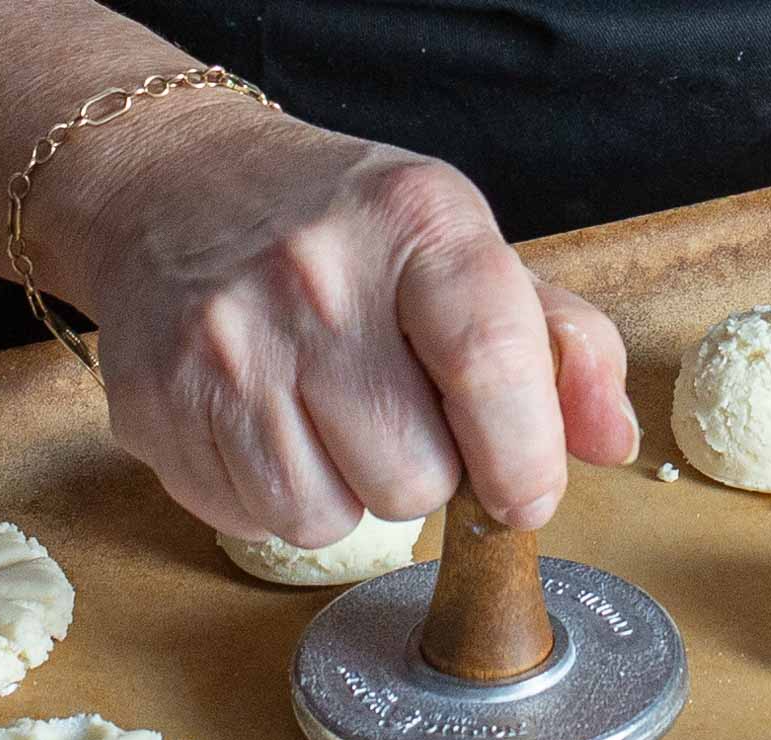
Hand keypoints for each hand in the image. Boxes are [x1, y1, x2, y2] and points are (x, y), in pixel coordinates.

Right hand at [81, 110, 637, 545]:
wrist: (169, 187)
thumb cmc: (342, 233)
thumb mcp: (464, 251)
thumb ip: (559, 346)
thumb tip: (614, 441)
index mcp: (416, 222)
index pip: (489, 362)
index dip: (523, 457)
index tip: (527, 497)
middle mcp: (313, 276)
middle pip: (414, 478)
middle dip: (424, 473)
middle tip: (398, 415)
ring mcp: (223, 343)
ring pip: (330, 518)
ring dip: (347, 494)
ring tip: (329, 417)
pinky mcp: (155, 403)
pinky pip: (256, 520)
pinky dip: (277, 497)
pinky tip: (270, 425)